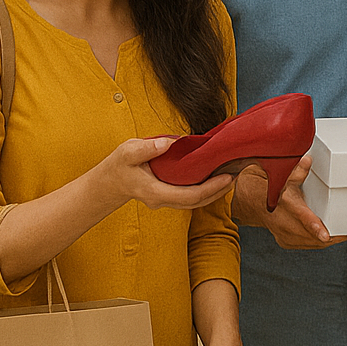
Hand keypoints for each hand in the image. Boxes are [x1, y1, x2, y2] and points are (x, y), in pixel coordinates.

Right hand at [101, 137, 235, 210]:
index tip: (227, 178)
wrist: (109, 182)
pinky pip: (191, 197)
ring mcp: (166, 202)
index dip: (210, 189)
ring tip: (232, 176)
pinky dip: (206, 190)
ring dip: (215, 192)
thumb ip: (147, 148)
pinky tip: (216, 178)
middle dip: (218, 191)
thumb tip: (170, 143)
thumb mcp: (127, 152)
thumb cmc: (119, 166)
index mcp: (155, 192)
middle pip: (197, 202)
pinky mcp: (169, 197)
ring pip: (196, 202)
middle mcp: (163, 201)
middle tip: (237, 175)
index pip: (189, 196)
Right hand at [232, 156, 346, 248]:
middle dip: (331, 236)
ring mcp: (285, 235)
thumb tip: (308, 160)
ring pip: (311, 243)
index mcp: (288, 207)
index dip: (315, 228)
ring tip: (343, 236)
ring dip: (327, 241)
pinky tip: (329, 239)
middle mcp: (284, 223)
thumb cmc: (277, 192)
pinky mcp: (287, 243)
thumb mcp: (288, 180)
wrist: (258, 206)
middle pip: (312, 235)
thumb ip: (299, 172)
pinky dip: (318, 243)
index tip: (326, 235)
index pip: (303, 218)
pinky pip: (307, 245)